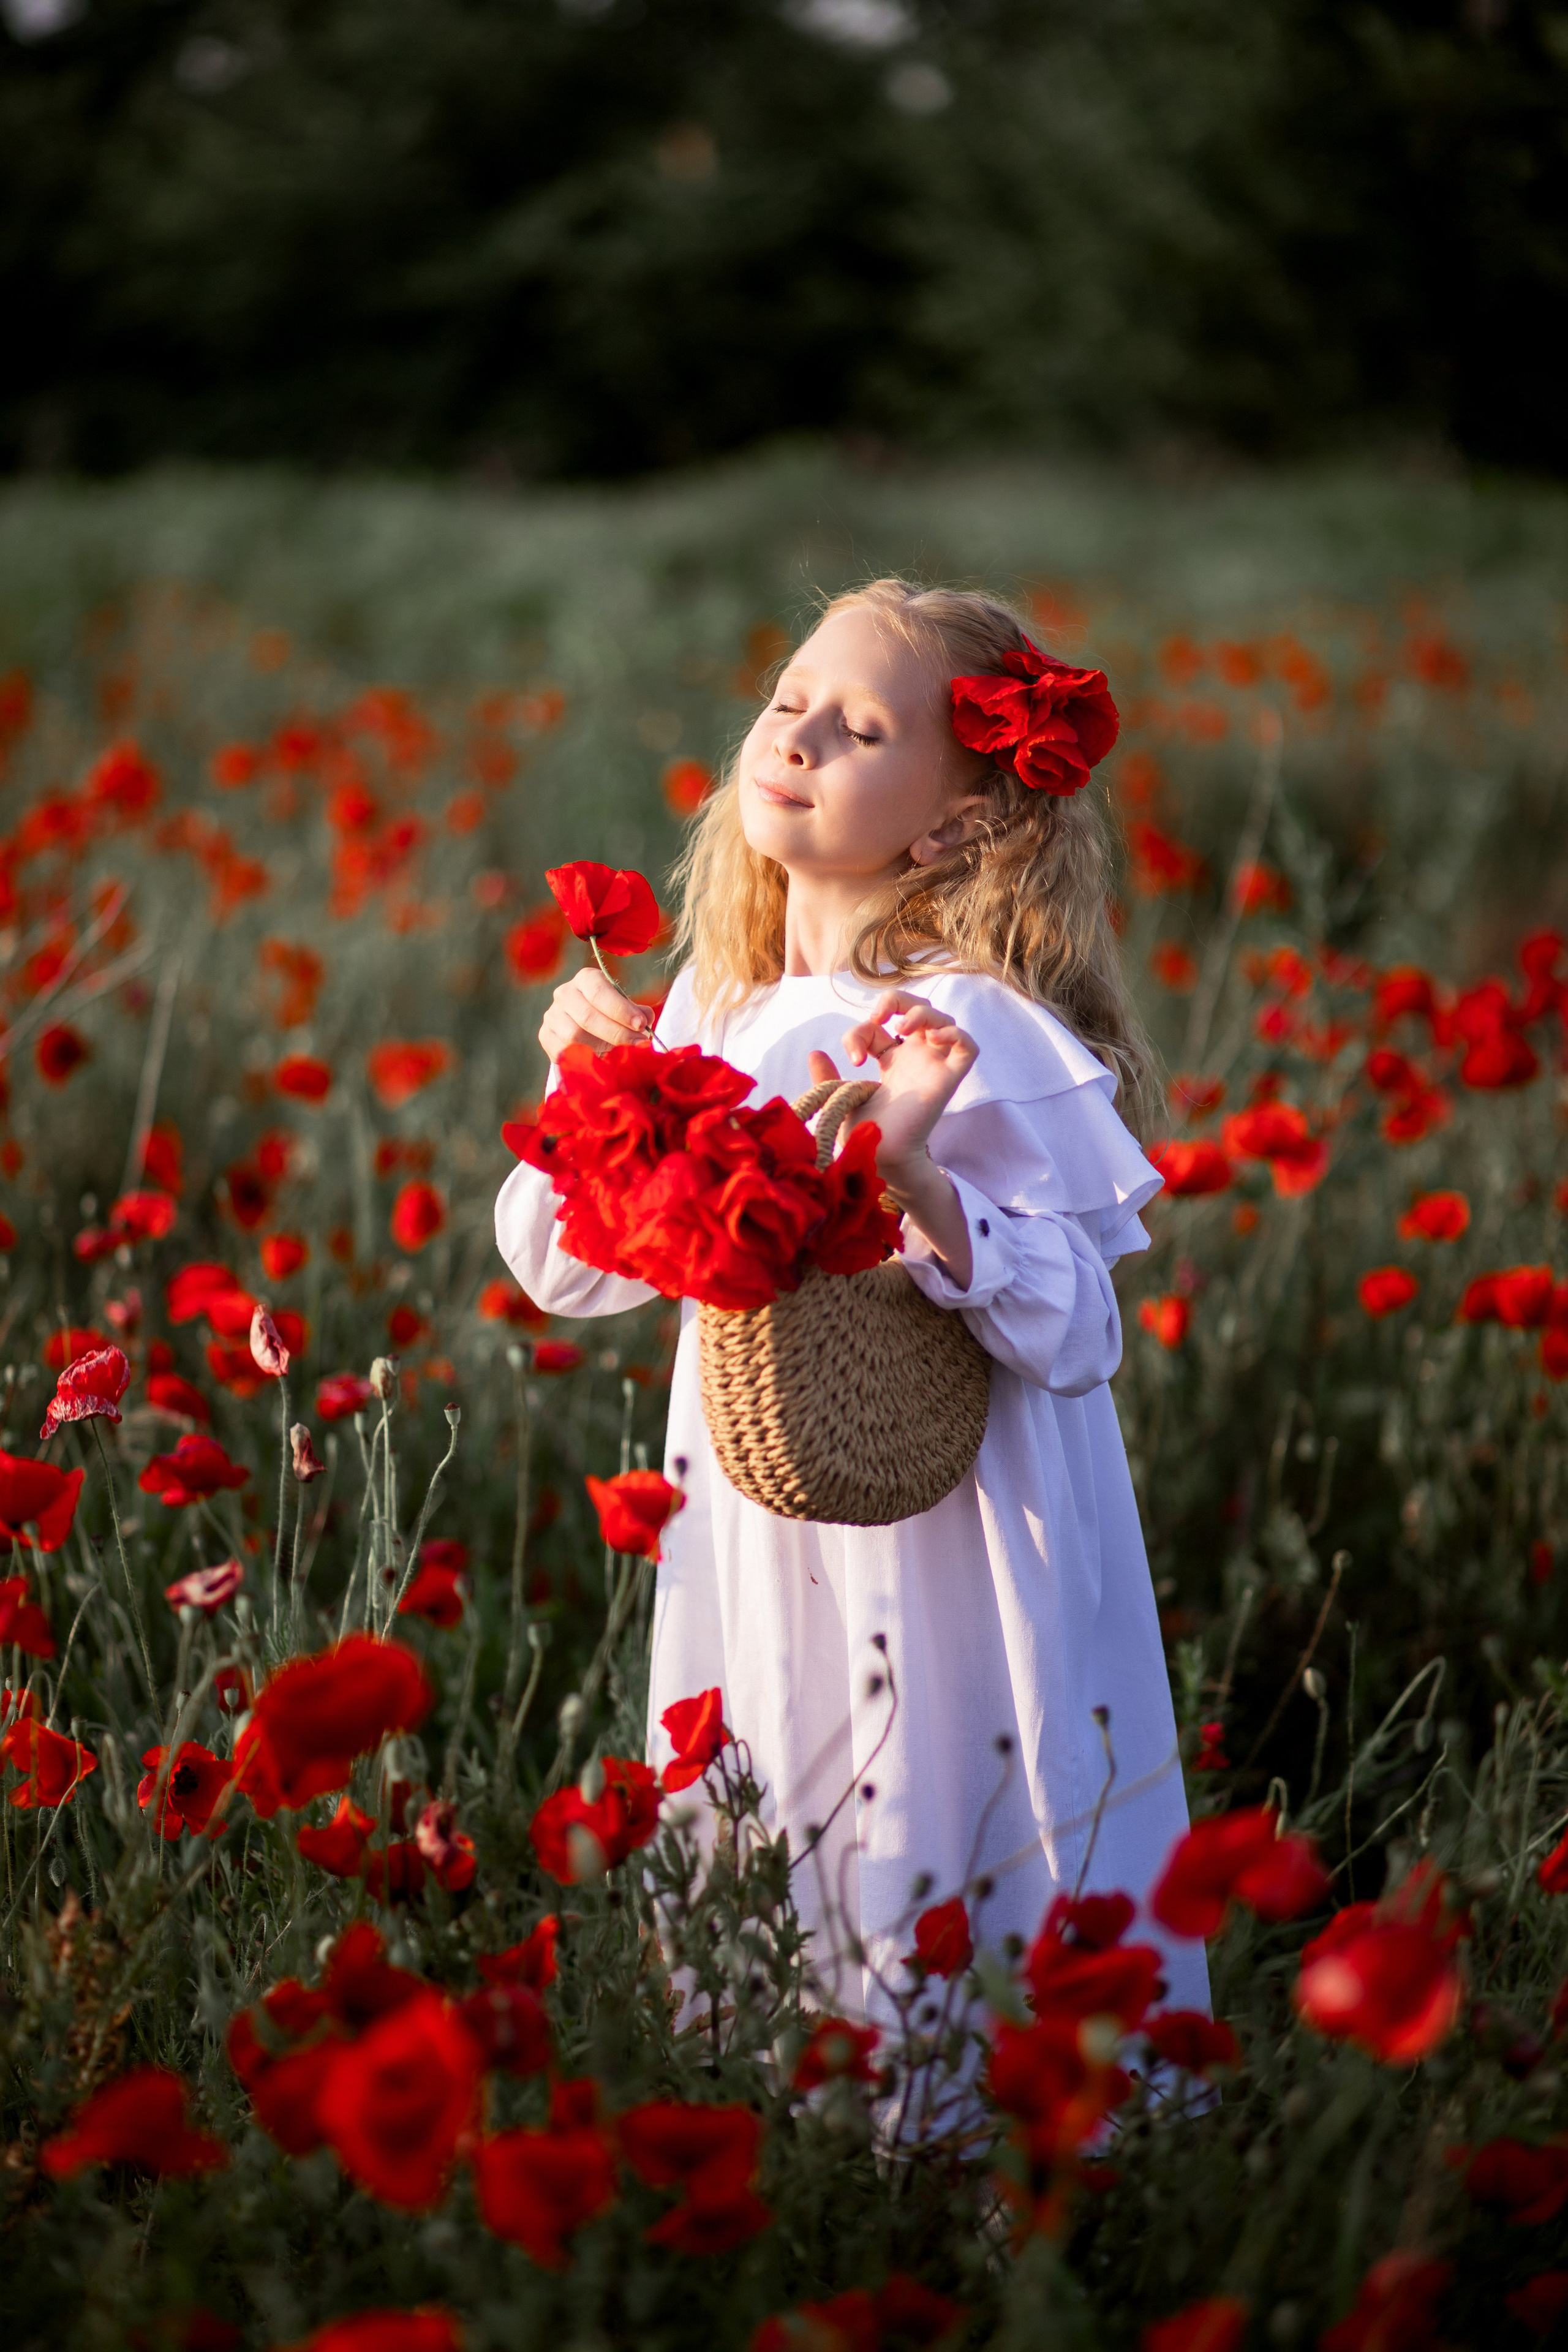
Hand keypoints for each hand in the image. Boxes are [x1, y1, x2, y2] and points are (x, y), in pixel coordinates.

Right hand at [538, 965, 652, 1062]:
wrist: (586, 1032)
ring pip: (574, 1035)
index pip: (599, 991)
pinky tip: (597, 1058)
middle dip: (617, 1032)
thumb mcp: (625, 1010)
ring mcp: (552, 1014)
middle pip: (587, 1016)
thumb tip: (646, 1017)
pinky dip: (582, 1057)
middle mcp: (565, 993)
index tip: (640, 1025)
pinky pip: (562, 1050)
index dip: (621, 1009)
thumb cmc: (610, 1017)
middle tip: (638, 1043)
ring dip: (600, 1047)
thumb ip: (637, 1013)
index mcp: (586, 979)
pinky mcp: (545, 1035)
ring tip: (618, 1052)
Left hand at [807, 990, 977, 1183]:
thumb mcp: (839, 1097)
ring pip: (944, 1020)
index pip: (880, 1027)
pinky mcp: (947, 1079)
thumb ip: (828, 1076)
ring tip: (901, 1028)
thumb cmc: (863, 1134)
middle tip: (879, 1016)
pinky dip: (955, 1034)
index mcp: (890, 1061)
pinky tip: (932, 1038)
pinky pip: (967, 1048)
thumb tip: (814, 1053)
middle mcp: (914, 1059)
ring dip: (922, 1012)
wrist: (878, 1154)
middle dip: (899, 1000)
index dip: (862, 1030)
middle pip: (919, 1009)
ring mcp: (933, 1066)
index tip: (853, 1056)